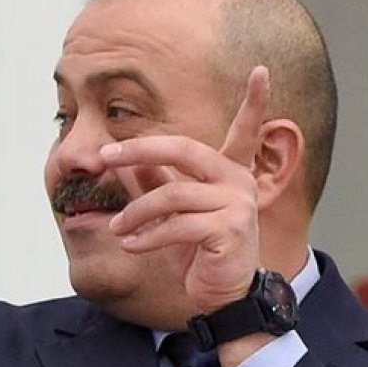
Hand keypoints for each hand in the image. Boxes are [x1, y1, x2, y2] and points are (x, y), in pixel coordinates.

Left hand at [101, 67, 269, 314]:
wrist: (222, 297)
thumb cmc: (201, 253)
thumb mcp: (176, 213)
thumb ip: (159, 183)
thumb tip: (130, 160)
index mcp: (231, 173)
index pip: (244, 132)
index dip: (255, 102)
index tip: (261, 69)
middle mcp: (238, 182)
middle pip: (182, 149)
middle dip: (139, 149)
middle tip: (106, 155)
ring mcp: (236, 204)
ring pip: (171, 194)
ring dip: (135, 212)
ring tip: (116, 227)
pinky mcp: (228, 229)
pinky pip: (176, 225)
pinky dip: (147, 236)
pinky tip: (131, 245)